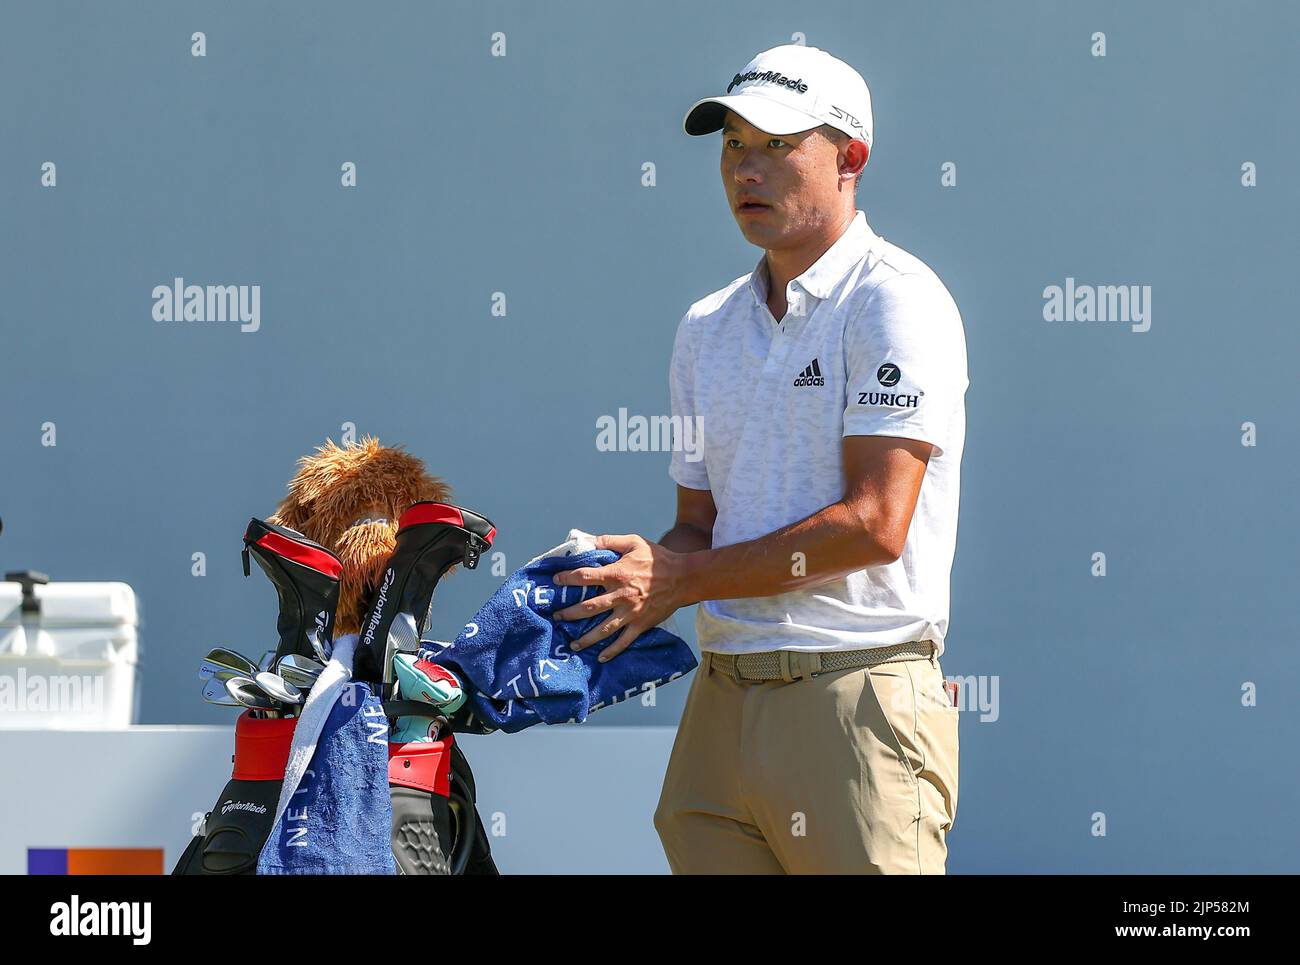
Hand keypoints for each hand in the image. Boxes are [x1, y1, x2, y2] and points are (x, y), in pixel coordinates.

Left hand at [551, 534, 687, 661]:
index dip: (568, 578)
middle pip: (589, 607)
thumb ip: (609, 541)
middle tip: (557, 617)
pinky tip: (601, 658)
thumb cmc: (657, 558)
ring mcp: (631, 613)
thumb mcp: (633, 542)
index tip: (555, 581)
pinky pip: (624, 641)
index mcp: (617, 574)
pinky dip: (612, 651)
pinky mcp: (641, 624)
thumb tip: (587, 541)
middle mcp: (621, 595)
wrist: (684, 577)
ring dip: (586, 638)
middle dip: (570, 613)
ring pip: (603, 629)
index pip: (585, 577)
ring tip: (572, 644)